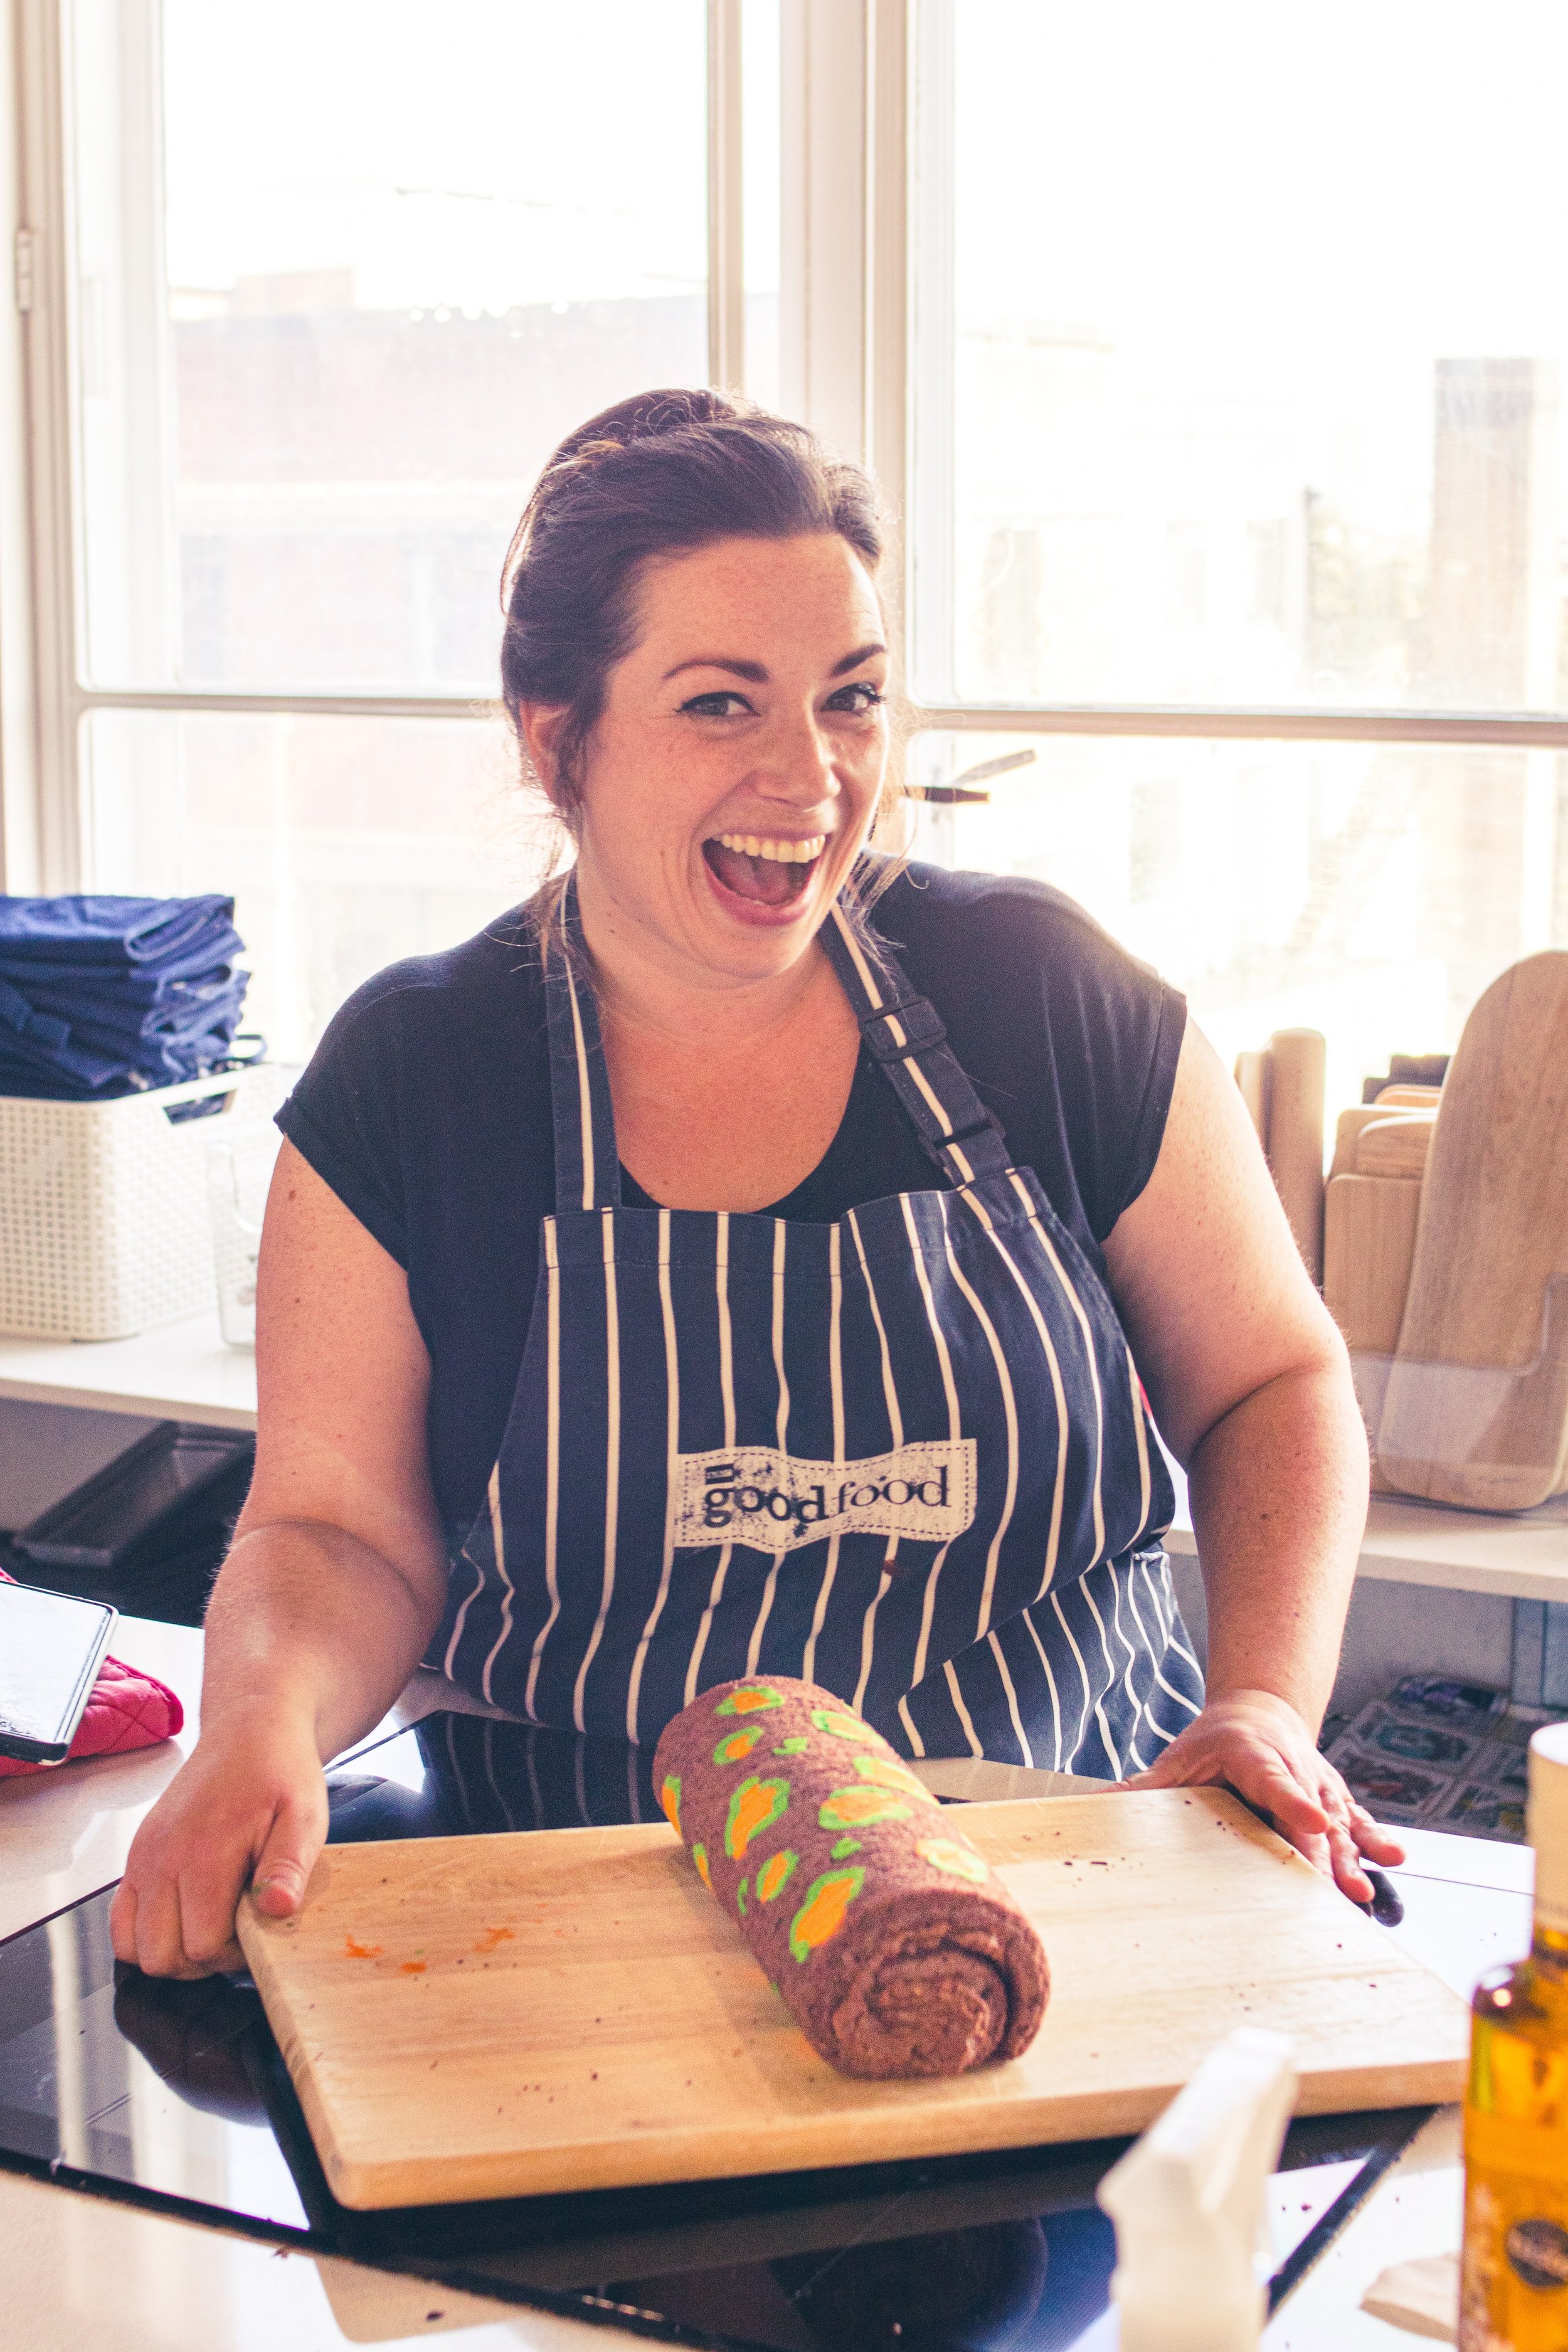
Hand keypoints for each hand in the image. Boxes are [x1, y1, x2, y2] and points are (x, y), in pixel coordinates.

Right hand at [109, 1703, 328, 1977]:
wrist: (248, 1730)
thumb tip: (277, 1909)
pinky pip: (120, 1922)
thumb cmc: (278, 1772)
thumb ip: (289, 1865)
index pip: (203, 1946)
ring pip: (134, 1948)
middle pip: (162, 1956)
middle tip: (238, 1932)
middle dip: (202, 1960)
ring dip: (172, 1951)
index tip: (261, 1929)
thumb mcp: (304, 1815)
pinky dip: (146, 1934)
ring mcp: (142, 1858)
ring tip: (212, 1927)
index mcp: (204, 1852)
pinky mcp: (135, 1856)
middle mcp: (161, 1858)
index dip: (237, 1954)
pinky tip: (186, 1915)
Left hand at [1123, 1688, 1404, 1903]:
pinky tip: (1394, 1860)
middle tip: (1342, 1891)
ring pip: (1339, 1823)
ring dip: (1352, 1858)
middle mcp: (1293, 1768)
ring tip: (1363, 1891)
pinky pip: (1357, 1821)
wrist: (1260, 1711)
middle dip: (1326, 1854)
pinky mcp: (1334, 1800)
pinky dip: (1375, 1841)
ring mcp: (1318, 1785)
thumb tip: (1095, 1808)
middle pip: (1310, 1815)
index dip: (1292, 1803)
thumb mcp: (1178, 1760)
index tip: (1312, 1822)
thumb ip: (1144, 1790)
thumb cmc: (1213, 1743)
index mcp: (1252, 1755)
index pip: (1273, 1781)